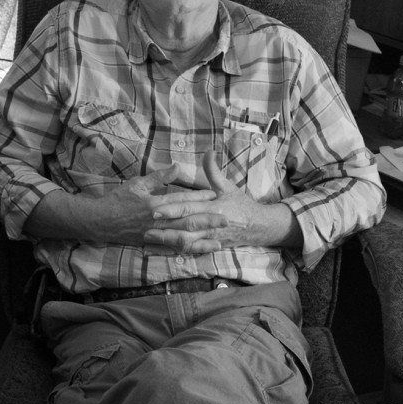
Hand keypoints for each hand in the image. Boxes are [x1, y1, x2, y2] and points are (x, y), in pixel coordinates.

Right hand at [87, 163, 214, 245]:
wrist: (99, 222)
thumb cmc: (117, 200)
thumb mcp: (137, 184)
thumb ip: (159, 177)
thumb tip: (177, 166)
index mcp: (154, 204)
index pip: (181, 199)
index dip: (199, 197)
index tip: (215, 194)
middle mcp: (157, 221)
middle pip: (187, 221)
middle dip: (208, 220)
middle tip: (227, 219)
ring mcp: (155, 235)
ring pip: (183, 238)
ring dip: (202, 239)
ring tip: (219, 238)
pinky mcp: (153, 244)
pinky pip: (174, 249)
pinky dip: (189, 250)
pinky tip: (201, 250)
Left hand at [145, 150, 296, 251]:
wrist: (257, 226)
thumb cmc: (241, 204)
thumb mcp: (228, 186)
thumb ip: (214, 171)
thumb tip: (208, 152)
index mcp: (214, 207)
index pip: (189, 208)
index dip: (172, 210)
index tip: (155, 210)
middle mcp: (211, 224)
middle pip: (184, 228)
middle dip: (165, 228)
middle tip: (145, 226)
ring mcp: (210, 237)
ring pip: (186, 242)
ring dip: (167, 242)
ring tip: (148, 239)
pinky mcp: (209, 246)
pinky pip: (190, 251)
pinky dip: (175, 251)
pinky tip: (161, 250)